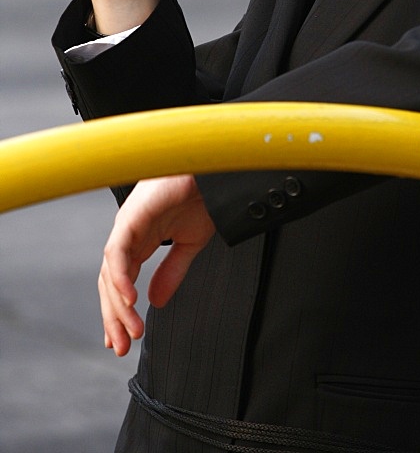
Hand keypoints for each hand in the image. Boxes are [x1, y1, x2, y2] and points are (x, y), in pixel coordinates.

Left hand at [98, 175, 214, 355]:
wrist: (213, 170)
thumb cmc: (202, 195)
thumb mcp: (189, 244)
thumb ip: (171, 272)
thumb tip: (155, 302)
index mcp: (140, 242)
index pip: (120, 283)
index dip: (118, 312)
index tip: (121, 341)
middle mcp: (128, 235)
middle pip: (110, 283)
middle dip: (114, 317)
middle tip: (122, 346)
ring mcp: (127, 225)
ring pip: (110, 272)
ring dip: (118, 305)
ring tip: (131, 329)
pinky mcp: (130, 216)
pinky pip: (117, 252)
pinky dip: (120, 277)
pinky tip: (130, 299)